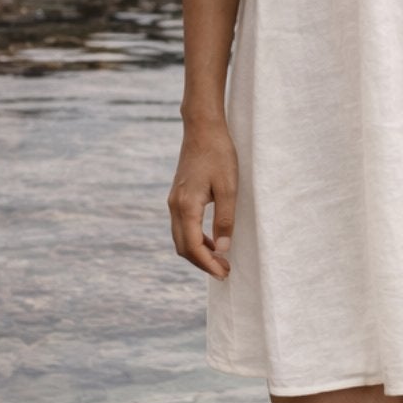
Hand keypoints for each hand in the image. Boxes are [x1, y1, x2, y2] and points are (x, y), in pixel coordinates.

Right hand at [168, 118, 237, 279]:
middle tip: (225, 271)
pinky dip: (195, 239)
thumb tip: (223, 248)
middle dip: (202, 263)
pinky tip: (212, 240)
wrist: (202, 128)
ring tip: (220, 260)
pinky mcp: (178, 196)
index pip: (193, 247)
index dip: (208, 264)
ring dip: (198, 252)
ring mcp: (174, 201)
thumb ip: (225, 219)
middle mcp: (175, 206)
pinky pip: (183, 226)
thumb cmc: (218, 154)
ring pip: (181, 238)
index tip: (224, 273)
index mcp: (186, 206)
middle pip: (183, 247)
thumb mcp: (228, 188)